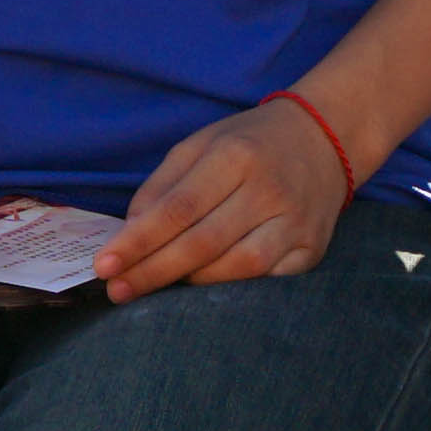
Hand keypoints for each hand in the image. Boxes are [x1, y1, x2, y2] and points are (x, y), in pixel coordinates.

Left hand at [101, 91, 352, 297]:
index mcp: (236, 156)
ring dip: (190, 285)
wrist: (325, 138)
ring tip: (155, 288)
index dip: (138, 241)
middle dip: (153, 272)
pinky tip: (204, 289)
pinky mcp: (313, 249)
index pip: (179, 208)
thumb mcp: (200, 144)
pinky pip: (268, 281)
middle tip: (118, 291)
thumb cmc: (250, 143)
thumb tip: (128, 235)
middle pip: (203, 243)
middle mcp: (269, 189)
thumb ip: (161, 187)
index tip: (104, 265)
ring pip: (238, 268)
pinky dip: (232, 290)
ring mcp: (296, 222)